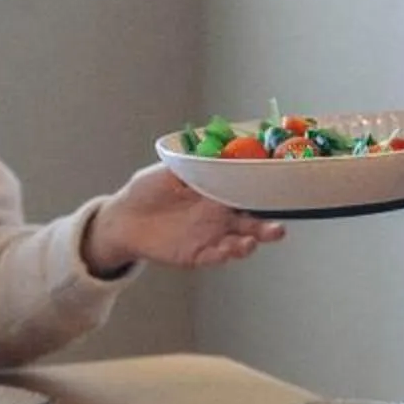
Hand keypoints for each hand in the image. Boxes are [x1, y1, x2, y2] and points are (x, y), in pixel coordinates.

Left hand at [83, 165, 286, 274]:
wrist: (124, 217)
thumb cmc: (148, 189)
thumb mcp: (170, 169)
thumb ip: (194, 162)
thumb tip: (215, 147)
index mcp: (217, 192)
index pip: (247, 192)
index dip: (264, 193)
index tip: (279, 191)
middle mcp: (220, 215)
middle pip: (252, 222)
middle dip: (268, 227)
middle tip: (278, 228)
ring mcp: (210, 236)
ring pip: (239, 242)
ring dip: (250, 243)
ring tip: (252, 242)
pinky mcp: (197, 254)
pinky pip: (216, 256)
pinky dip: (225, 255)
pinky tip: (229, 250)